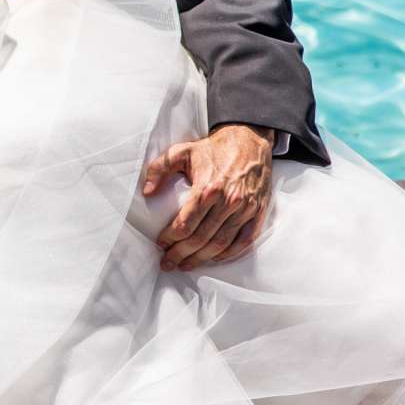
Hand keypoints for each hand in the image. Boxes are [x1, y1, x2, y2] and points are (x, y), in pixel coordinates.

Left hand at [142, 123, 274, 270]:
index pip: (185, 224)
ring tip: (186, 265)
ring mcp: (245, 208)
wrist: (250, 139)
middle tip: (168, 263)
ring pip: (221, 244)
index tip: (160, 244)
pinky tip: (214, 259)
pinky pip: (244, 240)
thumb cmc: (213, 148)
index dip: (170, 238)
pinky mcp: (258, 211)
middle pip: (201, 238)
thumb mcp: (181, 150)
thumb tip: (146, 191)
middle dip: (181, 254)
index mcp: (208, 188)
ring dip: (202, 259)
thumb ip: (159, 168)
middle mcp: (228, 201)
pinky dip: (229, 254)